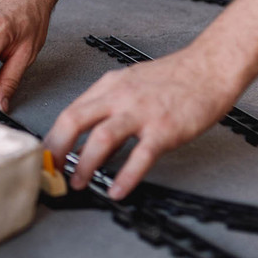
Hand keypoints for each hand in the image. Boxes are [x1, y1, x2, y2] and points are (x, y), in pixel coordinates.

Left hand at [44, 49, 235, 199]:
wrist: (210, 67)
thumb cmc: (175, 77)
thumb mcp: (131, 81)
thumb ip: (109, 105)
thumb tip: (89, 134)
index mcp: (110, 86)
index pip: (70, 111)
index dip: (53, 137)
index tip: (47, 156)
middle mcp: (120, 96)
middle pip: (75, 120)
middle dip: (57, 149)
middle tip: (51, 170)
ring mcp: (142, 112)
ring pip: (102, 138)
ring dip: (85, 164)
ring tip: (78, 182)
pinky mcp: (165, 128)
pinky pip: (140, 156)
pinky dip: (126, 177)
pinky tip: (117, 190)